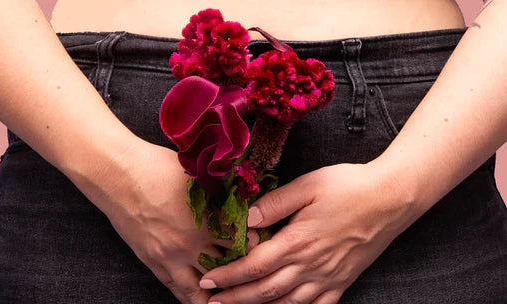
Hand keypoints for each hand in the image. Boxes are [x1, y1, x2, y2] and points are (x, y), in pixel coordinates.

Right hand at [72, 138, 259, 303]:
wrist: (119, 174)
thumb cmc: (159, 166)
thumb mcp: (198, 173)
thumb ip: (221, 190)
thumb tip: (243, 196)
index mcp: (208, 218)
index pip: (244, 242)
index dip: (257, 244)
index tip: (264, 243)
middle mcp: (193, 243)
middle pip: (228, 269)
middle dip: (243, 273)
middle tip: (255, 274)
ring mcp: (172, 256)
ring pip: (203, 289)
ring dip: (220, 294)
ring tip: (232, 296)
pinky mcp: (154, 262)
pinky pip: (177, 290)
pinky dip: (193, 298)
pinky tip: (204, 299)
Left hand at [199, 162, 420, 303]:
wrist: (391, 198)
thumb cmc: (349, 187)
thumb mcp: (308, 185)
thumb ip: (275, 204)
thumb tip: (247, 219)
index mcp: (298, 241)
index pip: (253, 266)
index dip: (227, 276)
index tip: (206, 281)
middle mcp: (311, 265)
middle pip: (265, 291)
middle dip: (235, 299)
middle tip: (211, 303)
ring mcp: (328, 277)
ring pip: (287, 303)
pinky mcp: (343, 280)